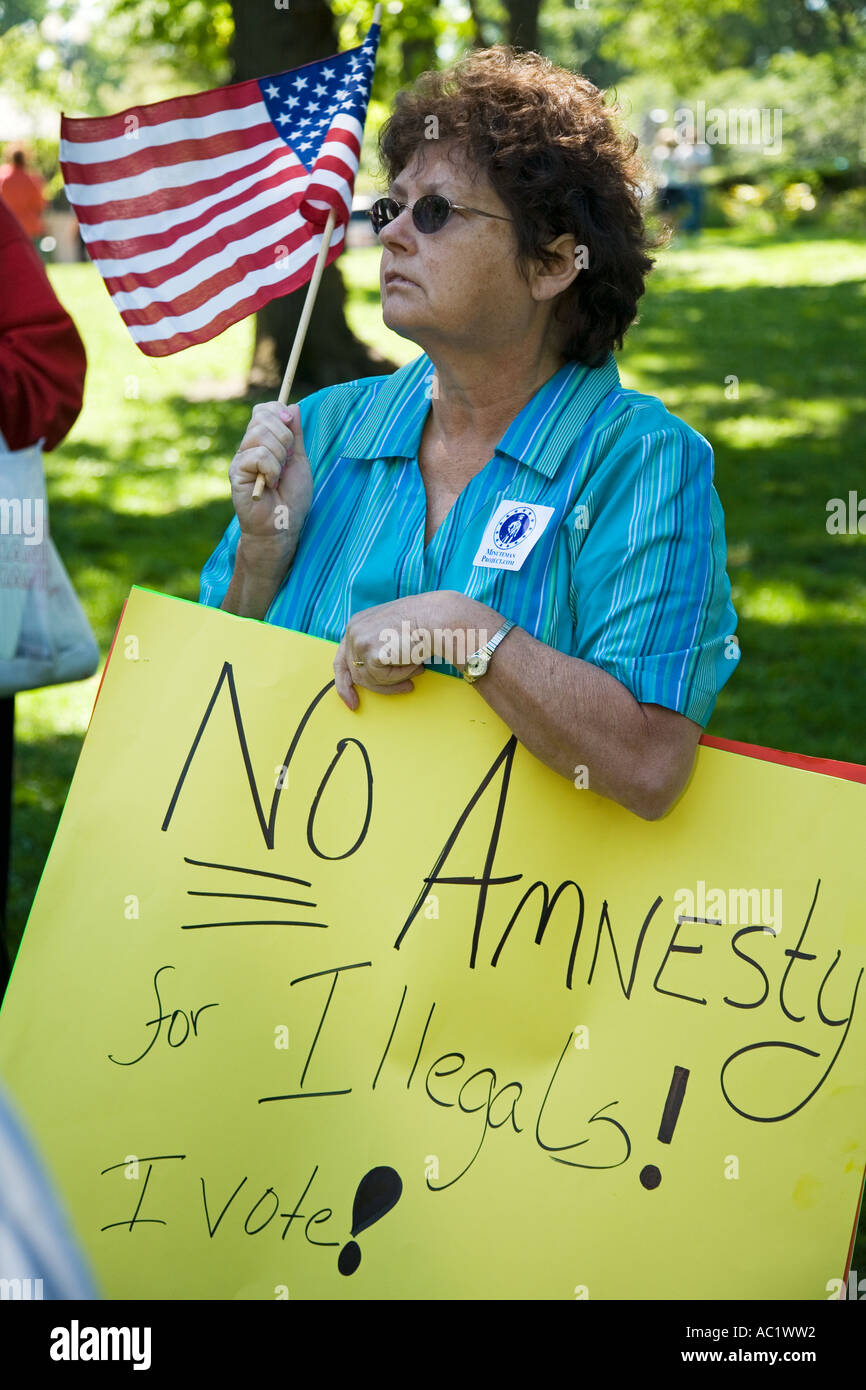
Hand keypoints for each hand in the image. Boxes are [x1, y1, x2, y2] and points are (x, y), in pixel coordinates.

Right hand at [228, 402, 312, 558]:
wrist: (283, 526)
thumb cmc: (292, 498)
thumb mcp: (299, 460)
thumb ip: (295, 435)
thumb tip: (293, 406)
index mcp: (263, 442)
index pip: (263, 410)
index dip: (278, 411)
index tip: (290, 423)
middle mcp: (248, 447)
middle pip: (262, 417)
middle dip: (284, 436)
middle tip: (286, 461)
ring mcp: (240, 458)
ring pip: (261, 434)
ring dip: (279, 456)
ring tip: (278, 477)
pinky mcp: (236, 471)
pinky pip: (258, 455)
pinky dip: (271, 469)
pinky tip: (270, 484)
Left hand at [333, 601, 426, 709]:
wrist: (436, 617)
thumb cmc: (422, 624)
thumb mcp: (390, 633)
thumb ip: (375, 648)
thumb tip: (373, 674)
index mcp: (356, 624)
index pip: (342, 659)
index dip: (344, 683)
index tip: (351, 702)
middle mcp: (353, 631)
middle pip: (356, 673)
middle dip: (380, 687)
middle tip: (406, 688)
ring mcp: (359, 642)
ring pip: (370, 679)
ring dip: (396, 678)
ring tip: (417, 665)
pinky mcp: (370, 653)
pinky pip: (382, 678)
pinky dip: (401, 675)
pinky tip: (414, 661)